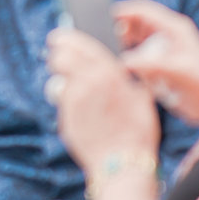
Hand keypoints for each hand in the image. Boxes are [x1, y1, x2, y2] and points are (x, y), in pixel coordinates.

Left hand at [46, 27, 160, 172]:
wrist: (123, 162)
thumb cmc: (136, 133)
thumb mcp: (142, 99)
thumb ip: (130, 79)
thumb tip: (124, 65)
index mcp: (111, 73)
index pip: (82, 44)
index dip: (67, 38)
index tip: (59, 37)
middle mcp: (90, 81)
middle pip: (61, 55)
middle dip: (58, 54)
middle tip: (57, 55)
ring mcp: (75, 97)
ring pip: (56, 75)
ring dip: (58, 74)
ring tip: (63, 77)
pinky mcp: (65, 113)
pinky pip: (59, 96)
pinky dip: (62, 95)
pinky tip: (70, 101)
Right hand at [114, 0, 198, 123]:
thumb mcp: (178, 72)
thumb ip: (149, 64)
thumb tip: (122, 62)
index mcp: (174, 28)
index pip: (142, 10)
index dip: (122, 11)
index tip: (102, 17)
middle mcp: (167, 36)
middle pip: (134, 24)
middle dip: (118, 30)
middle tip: (102, 40)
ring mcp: (162, 51)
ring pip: (133, 41)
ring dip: (122, 46)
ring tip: (109, 55)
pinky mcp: (159, 66)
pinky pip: (137, 59)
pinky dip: (128, 62)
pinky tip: (121, 70)